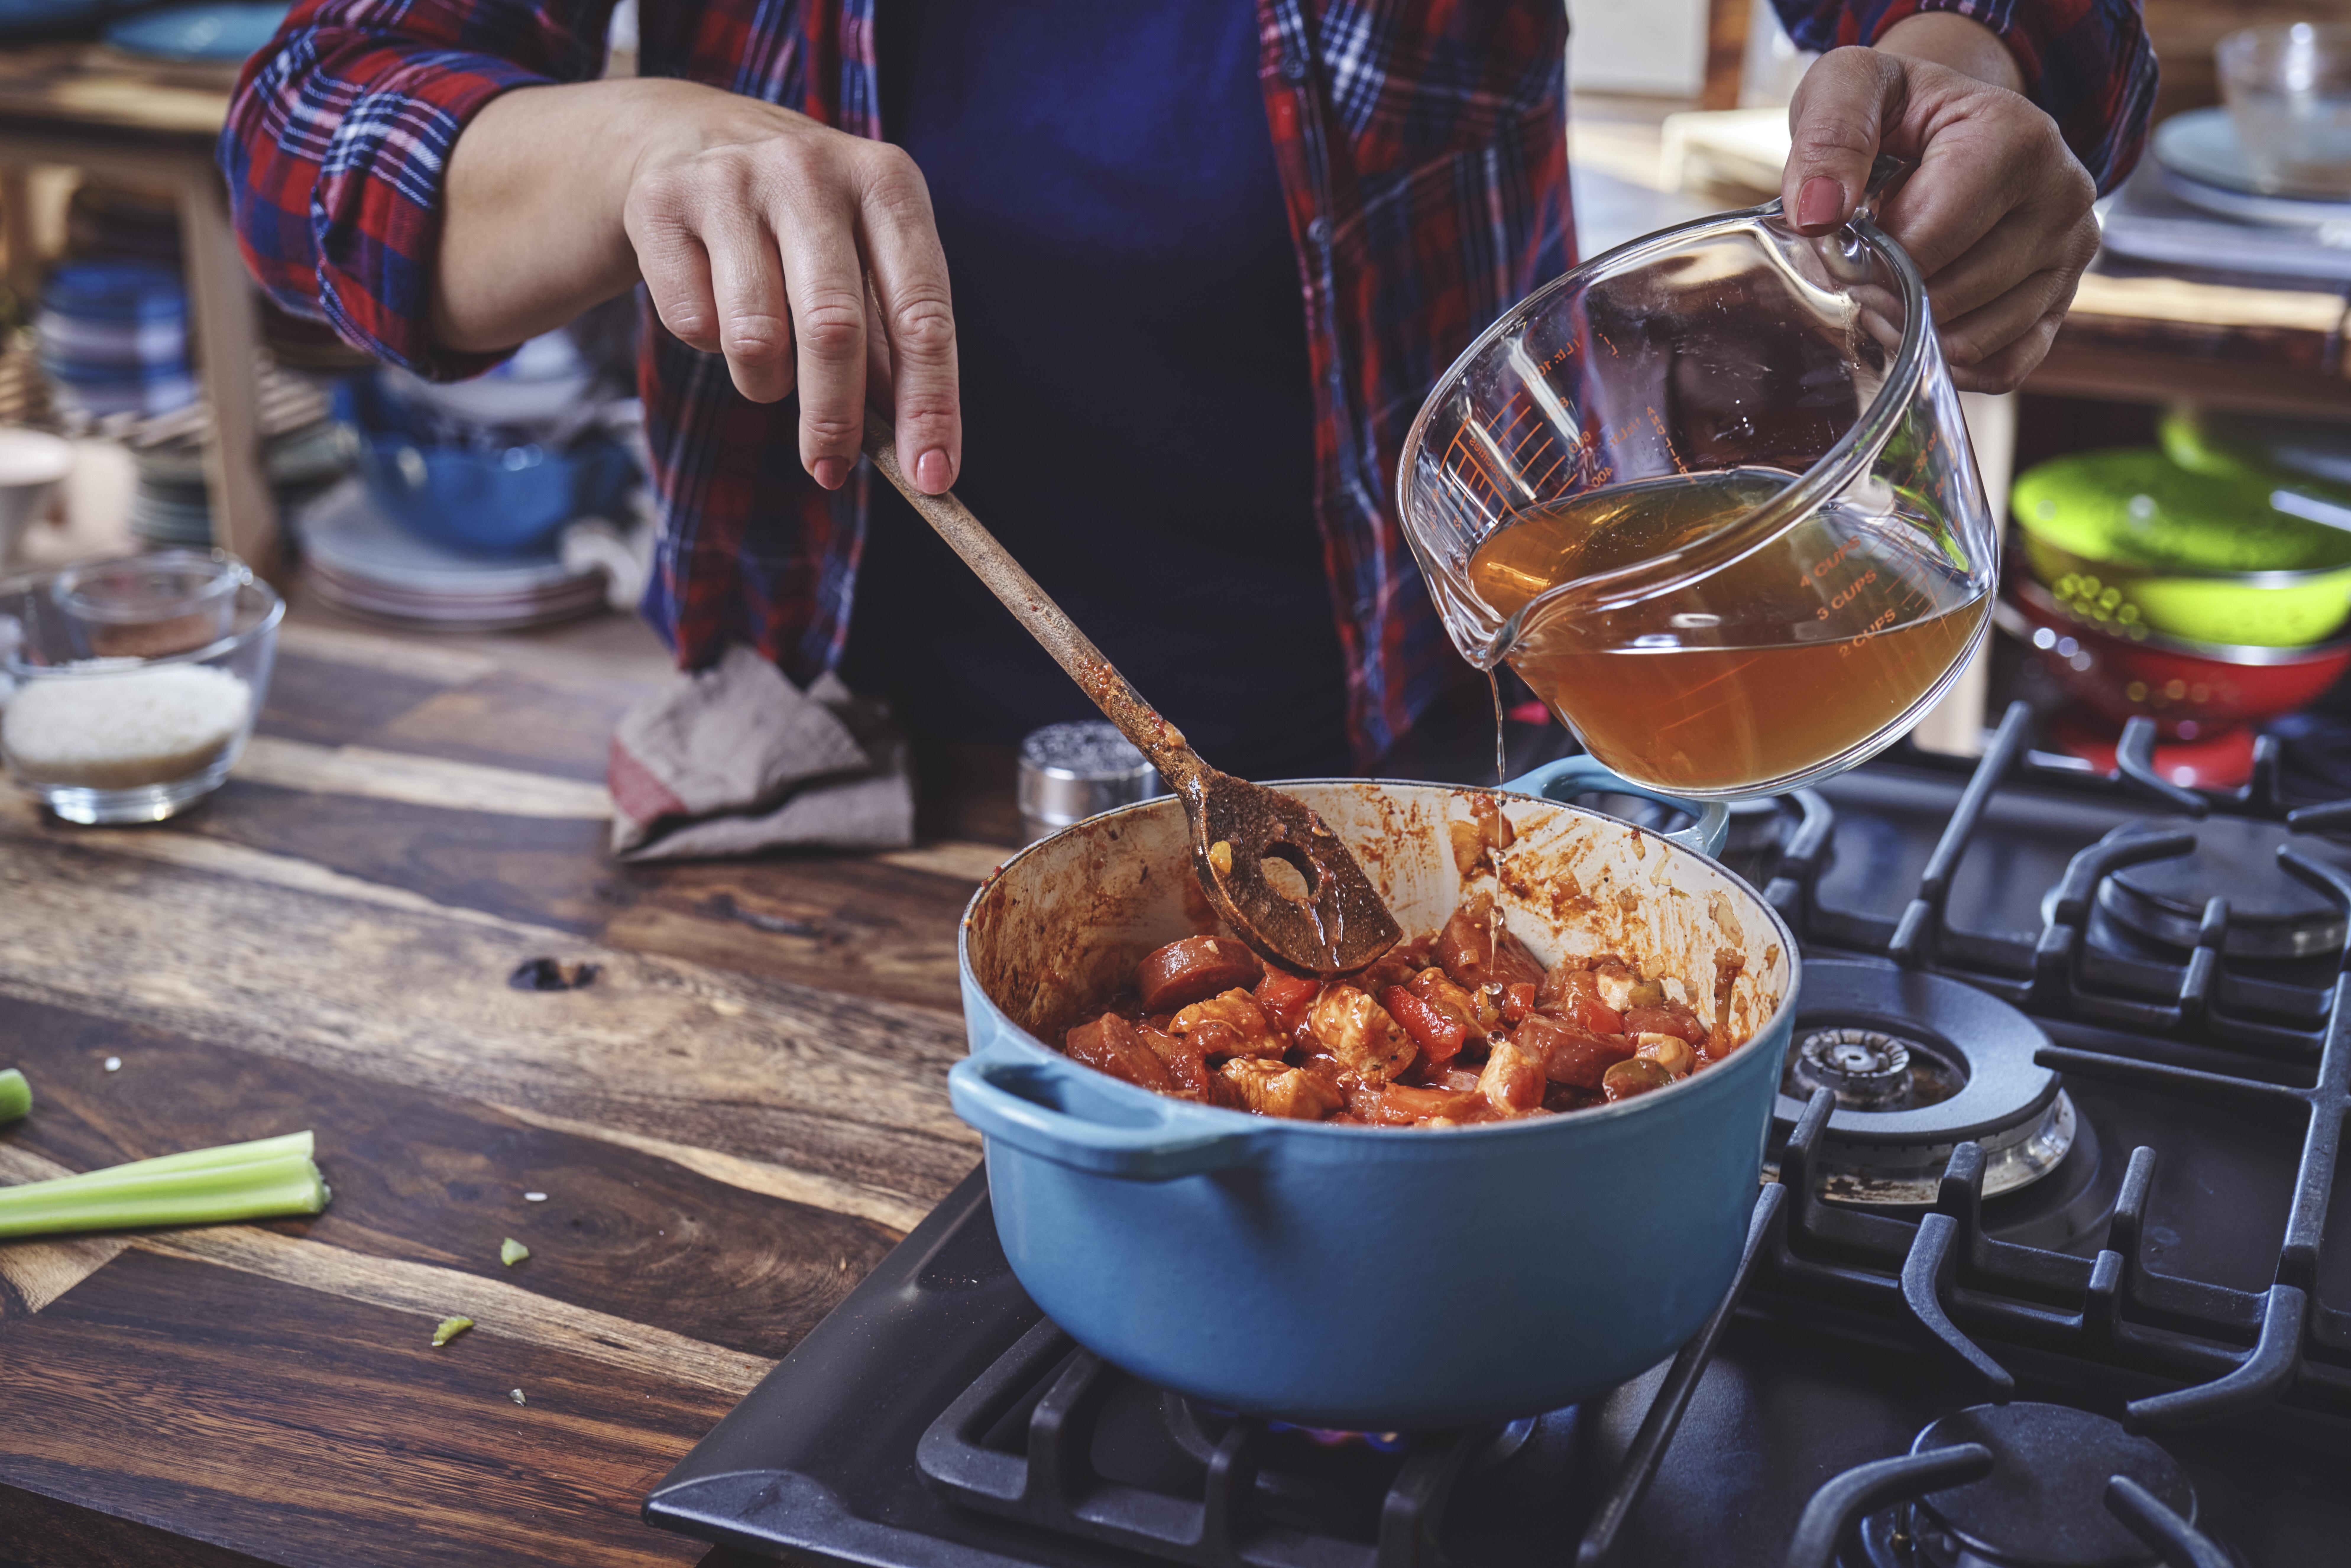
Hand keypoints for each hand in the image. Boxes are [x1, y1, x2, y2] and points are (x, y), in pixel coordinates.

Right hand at [622, 87, 959, 491]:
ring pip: (755, 338)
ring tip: (768, 362)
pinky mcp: (661, 202)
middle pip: (833, 331)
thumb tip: (916, 456)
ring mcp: (731, 180)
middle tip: (832, 469)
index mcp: (887, 183)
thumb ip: (891, 351)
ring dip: (765, 382)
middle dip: (836, 419)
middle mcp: (811, 169)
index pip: (923, 314)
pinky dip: (707, 343)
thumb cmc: (804, 226)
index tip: (933, 478)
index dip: (930, 405)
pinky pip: (692, 324)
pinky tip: (713, 301)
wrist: (691, 138)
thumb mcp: (865, 262)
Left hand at [1780, 34, 2097, 393]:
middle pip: (1953, 294)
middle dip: (1891, 296)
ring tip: (1890, 291)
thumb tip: (1818, 212)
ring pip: (1979, 338)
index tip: (1847, 244)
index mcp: (2018, 139)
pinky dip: (1955, 364)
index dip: (1870, 260)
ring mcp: (2070, 252)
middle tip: (1862, 272)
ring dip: (1917, 333)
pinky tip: (1921, 328)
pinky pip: (2007, 366)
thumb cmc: (1896, 108)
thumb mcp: (1851, 87)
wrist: (1945, 121)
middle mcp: (2062, 196)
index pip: (1928, 241)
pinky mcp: (2062, 298)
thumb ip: (1830, 135)